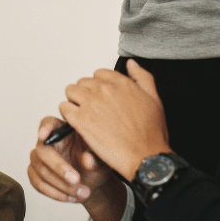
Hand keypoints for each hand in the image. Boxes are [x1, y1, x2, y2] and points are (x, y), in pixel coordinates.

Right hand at [28, 116, 114, 204]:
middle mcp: (47, 142)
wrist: (92, 180)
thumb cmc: (96, 162)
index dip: (44, 128)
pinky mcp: (35, 174)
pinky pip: (38, 184)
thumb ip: (95, 157)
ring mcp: (38, 158)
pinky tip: (71, 197)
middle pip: (43, 151)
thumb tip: (88, 160)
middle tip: (76, 179)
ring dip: (61, 186)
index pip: (48, 123)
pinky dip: (55, 193)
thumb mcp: (101, 158)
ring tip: (83, 193)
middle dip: (59, 167)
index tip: (44, 135)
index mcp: (62, 129)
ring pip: (41, 171)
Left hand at [59, 60, 170, 180]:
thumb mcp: (154, 99)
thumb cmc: (150, 133)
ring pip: (70, 92)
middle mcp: (104, 90)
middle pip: (83, 82)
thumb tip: (132, 64)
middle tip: (92, 109)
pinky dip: (68, 114)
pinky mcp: (81, 120)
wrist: (144, 156)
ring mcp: (91, 104)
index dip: (98, 86)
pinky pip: (64, 108)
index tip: (101, 98)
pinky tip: (77, 123)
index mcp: (121, 83)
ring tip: (83, 114)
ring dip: (74, 102)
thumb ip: (142, 77)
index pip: (99, 74)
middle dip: (85, 94)